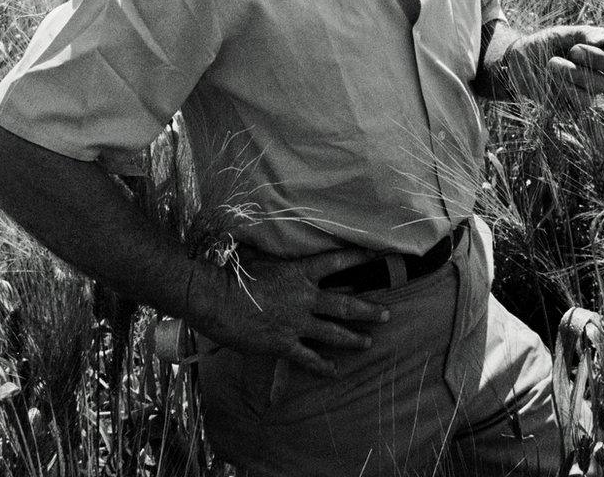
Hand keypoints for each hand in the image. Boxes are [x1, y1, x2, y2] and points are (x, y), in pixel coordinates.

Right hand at [190, 248, 389, 376]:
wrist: (217, 300)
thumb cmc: (234, 273)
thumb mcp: (259, 254)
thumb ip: (273, 250)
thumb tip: (271, 233)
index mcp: (299, 272)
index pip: (336, 262)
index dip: (358, 258)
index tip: (377, 256)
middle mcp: (304, 298)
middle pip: (345, 305)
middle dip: (368, 310)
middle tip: (386, 313)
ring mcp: (296, 323)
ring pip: (333, 333)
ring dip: (353, 338)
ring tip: (369, 342)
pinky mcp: (284, 344)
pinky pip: (309, 358)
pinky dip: (323, 365)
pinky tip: (334, 371)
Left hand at [506, 25, 603, 110]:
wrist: (516, 62)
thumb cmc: (542, 44)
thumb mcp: (562, 33)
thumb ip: (586, 35)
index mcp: (603, 47)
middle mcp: (602, 67)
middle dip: (599, 59)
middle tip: (574, 50)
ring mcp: (592, 86)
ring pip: (601, 84)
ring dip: (575, 72)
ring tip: (552, 63)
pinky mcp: (577, 103)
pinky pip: (585, 100)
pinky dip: (567, 87)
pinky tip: (553, 77)